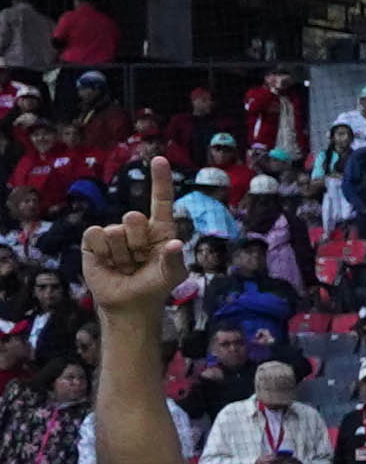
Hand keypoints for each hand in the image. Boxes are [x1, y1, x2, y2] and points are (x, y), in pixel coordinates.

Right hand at [77, 165, 178, 319]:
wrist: (129, 304)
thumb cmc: (154, 286)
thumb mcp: (171, 275)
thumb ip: (174, 260)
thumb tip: (175, 244)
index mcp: (160, 230)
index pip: (161, 200)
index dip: (160, 180)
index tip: (158, 159)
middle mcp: (136, 228)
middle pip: (134, 217)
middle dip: (136, 242)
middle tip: (139, 260)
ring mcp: (114, 234)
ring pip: (114, 231)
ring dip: (120, 254)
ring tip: (125, 266)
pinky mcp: (92, 242)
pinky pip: (95, 235)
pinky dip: (102, 252)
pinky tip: (108, 263)